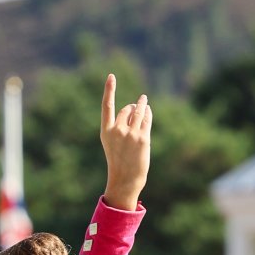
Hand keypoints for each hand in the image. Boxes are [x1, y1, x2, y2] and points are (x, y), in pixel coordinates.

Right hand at [100, 75, 151, 210]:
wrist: (126, 178)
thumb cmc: (119, 160)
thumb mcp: (112, 142)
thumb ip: (120, 125)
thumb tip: (135, 108)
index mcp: (106, 131)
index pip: (107, 106)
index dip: (109, 90)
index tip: (111, 76)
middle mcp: (117, 130)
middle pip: (127, 110)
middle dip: (132, 107)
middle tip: (135, 108)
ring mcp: (130, 134)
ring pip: (138, 113)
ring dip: (142, 105)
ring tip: (144, 100)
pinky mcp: (143, 138)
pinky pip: (146, 120)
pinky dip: (148, 114)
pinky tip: (148, 110)